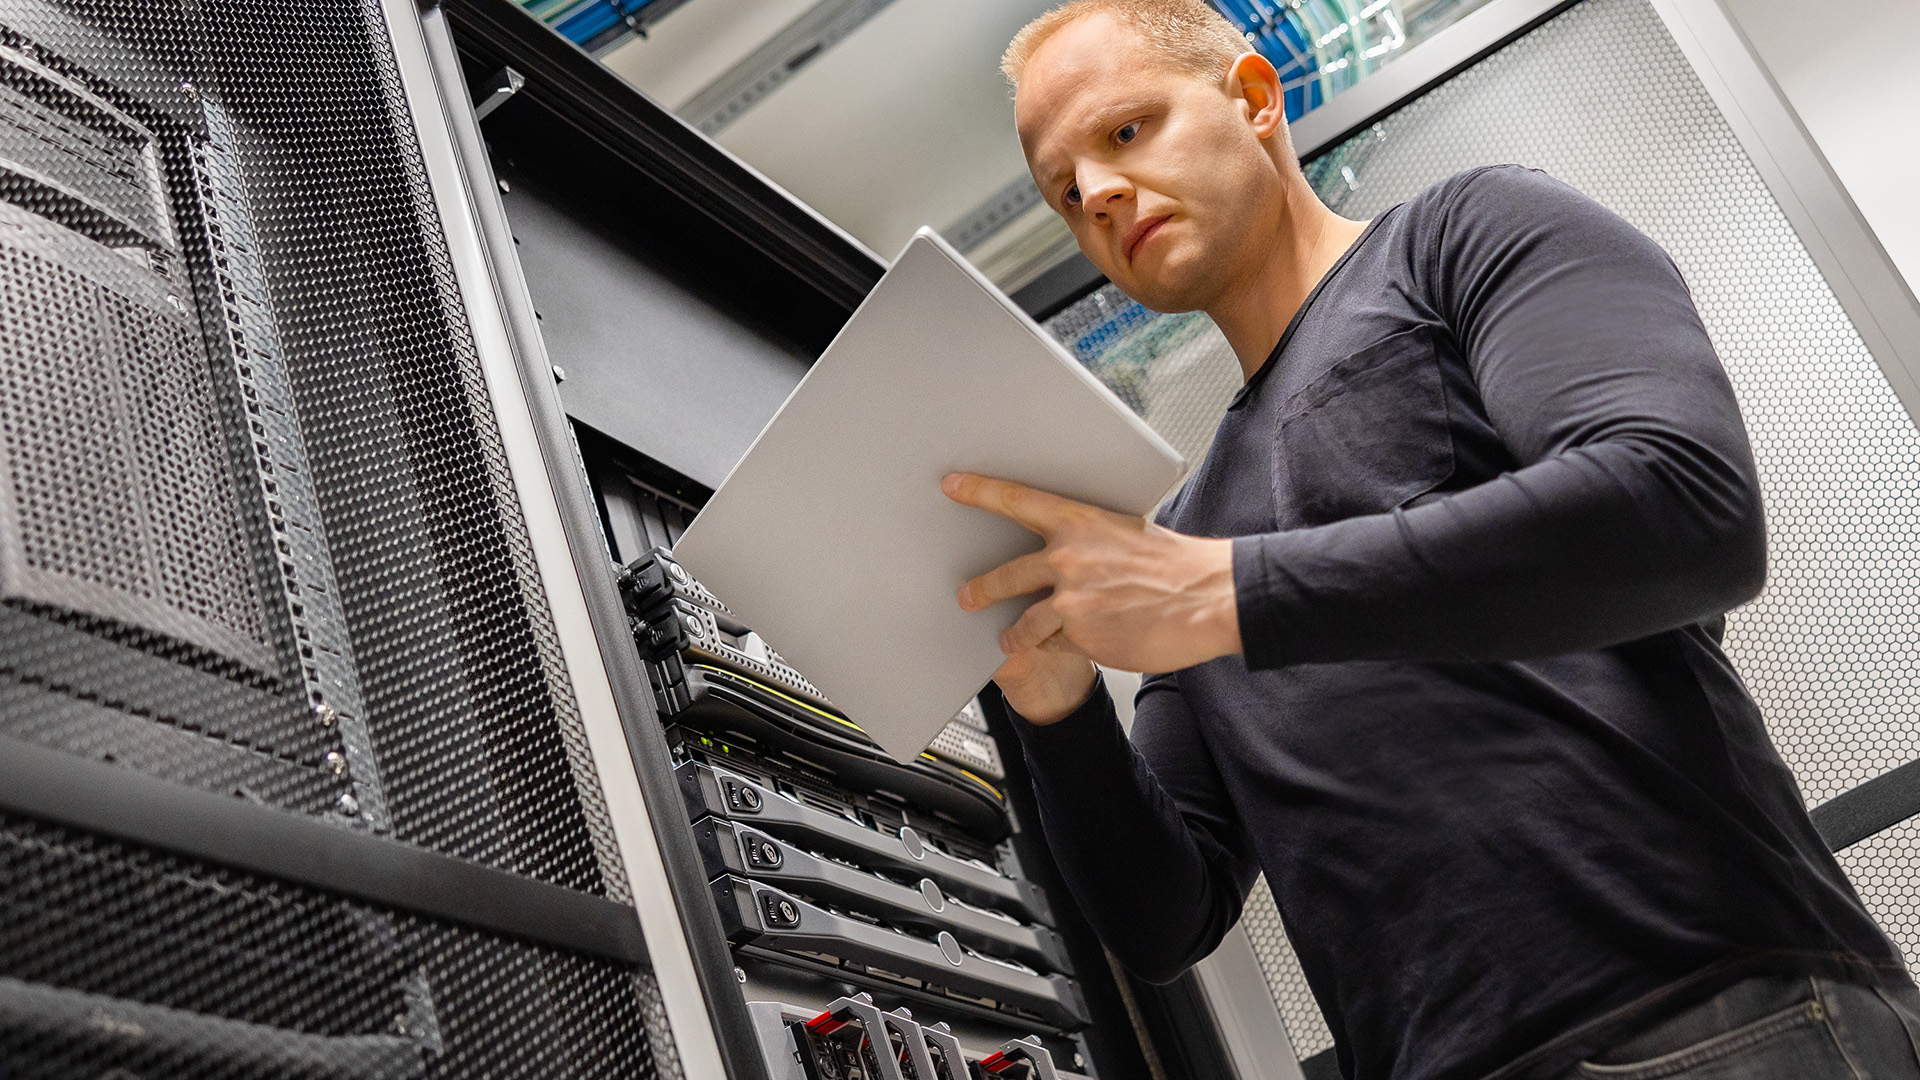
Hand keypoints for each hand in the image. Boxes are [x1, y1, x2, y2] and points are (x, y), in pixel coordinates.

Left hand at [943, 472, 1241, 694]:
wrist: (1209, 598)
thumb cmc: (1178, 565)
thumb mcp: (1127, 533)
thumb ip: (1090, 541)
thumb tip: (1069, 548)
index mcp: (1080, 522)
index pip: (1016, 501)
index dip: (979, 491)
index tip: (954, 485)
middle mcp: (1067, 558)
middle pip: (1004, 576)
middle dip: (981, 590)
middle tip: (968, 596)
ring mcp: (1071, 600)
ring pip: (1022, 624)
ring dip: (1015, 634)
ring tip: (1011, 638)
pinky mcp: (1081, 635)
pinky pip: (1054, 645)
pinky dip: (1061, 647)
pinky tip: (1078, 643)